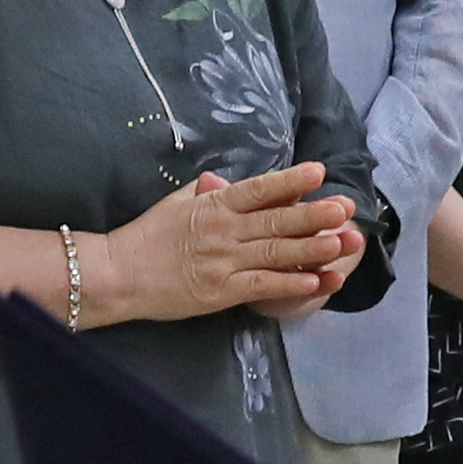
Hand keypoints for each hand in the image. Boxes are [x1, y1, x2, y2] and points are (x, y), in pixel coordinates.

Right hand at [94, 159, 358, 322]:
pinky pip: (263, 285)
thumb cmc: (144, 236)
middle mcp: (224, 230)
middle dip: (315, 214)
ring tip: (342, 242)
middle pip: (277, 219)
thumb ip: (204, 192)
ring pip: (276, 251)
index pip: (259, 189)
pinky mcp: (221, 291)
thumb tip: (223, 181)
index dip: (291, 180)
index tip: (319, 172)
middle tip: (345, 207)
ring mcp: (224, 261)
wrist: (117, 273)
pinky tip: (316, 280)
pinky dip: (291, 282)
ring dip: (313, 247)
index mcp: (214, 204)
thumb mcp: (175, 203)